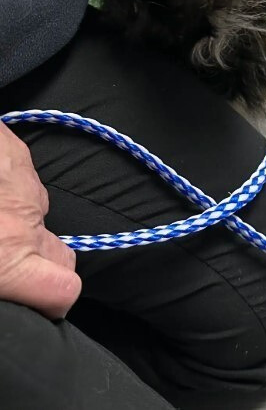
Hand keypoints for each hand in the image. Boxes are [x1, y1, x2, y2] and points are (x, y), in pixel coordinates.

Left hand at [0, 123, 80, 318]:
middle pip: (63, 256)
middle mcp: (26, 222)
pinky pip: (24, 181)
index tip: (36, 306)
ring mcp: (26, 184)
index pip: (64, 288)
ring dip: (20, 224)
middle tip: (8, 269)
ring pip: (39, 215)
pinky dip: (8, 190)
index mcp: (8, 258)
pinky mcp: (16, 152)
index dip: (54, 302)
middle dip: (45, 267)